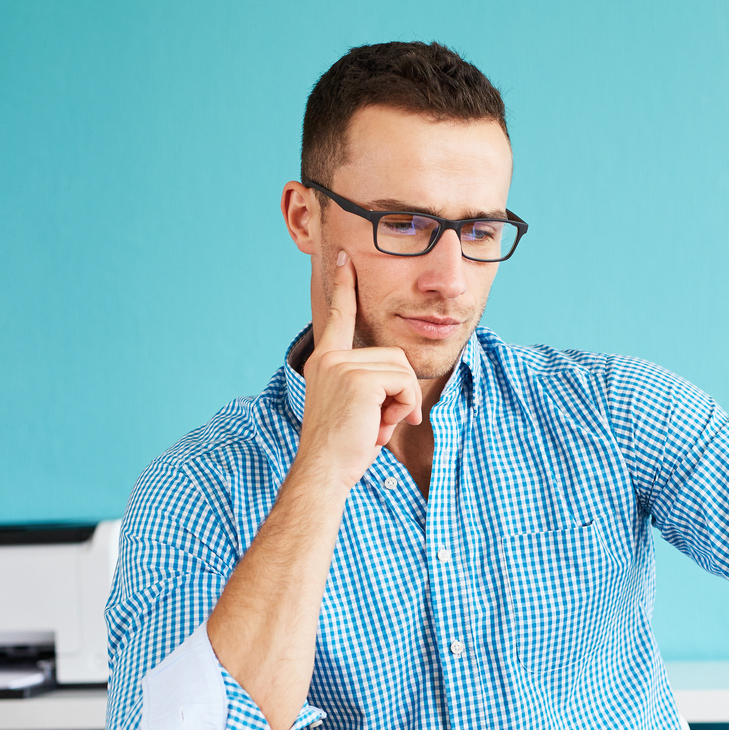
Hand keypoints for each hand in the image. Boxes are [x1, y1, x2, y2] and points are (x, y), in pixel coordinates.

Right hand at [297, 250, 422, 489]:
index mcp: (325, 361)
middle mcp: (330, 358)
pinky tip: (380, 426)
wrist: (324, 471)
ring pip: (402, 370)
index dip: (343, 287)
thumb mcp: (356, 407)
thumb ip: (370, 383)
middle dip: (399, 392)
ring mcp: (342, 366)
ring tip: (376, 424)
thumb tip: (402, 377)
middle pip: (394, 356)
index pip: (337, 317)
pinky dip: (404, 407)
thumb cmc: (342, 447)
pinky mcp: (358, 379)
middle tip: (378, 421)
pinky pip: (404, 383)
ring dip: (402, 402)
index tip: (345, 259)